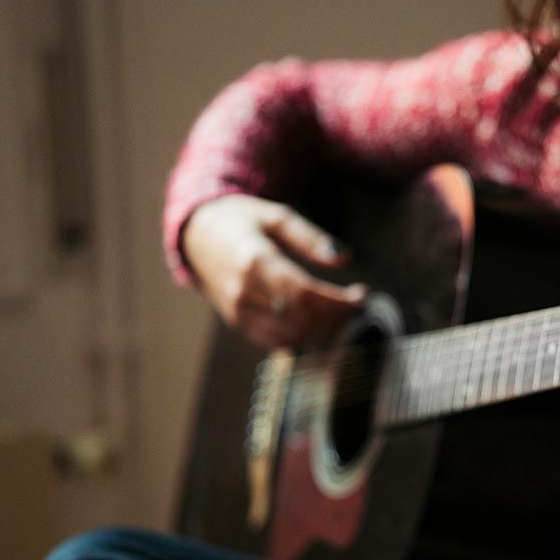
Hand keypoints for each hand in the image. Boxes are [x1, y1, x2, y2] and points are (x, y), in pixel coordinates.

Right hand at [182, 194, 365, 348]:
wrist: (198, 236)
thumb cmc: (243, 221)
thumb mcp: (277, 217)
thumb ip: (310, 238)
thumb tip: (345, 257)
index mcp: (255, 261)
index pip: (304, 293)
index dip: (337, 301)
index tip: (361, 295)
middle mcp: (244, 292)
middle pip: (301, 319)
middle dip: (336, 316)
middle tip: (357, 303)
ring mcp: (238, 311)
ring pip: (291, 337)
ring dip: (323, 330)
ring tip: (340, 312)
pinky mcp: (237, 323)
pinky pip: (276, 342)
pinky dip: (303, 337)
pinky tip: (318, 320)